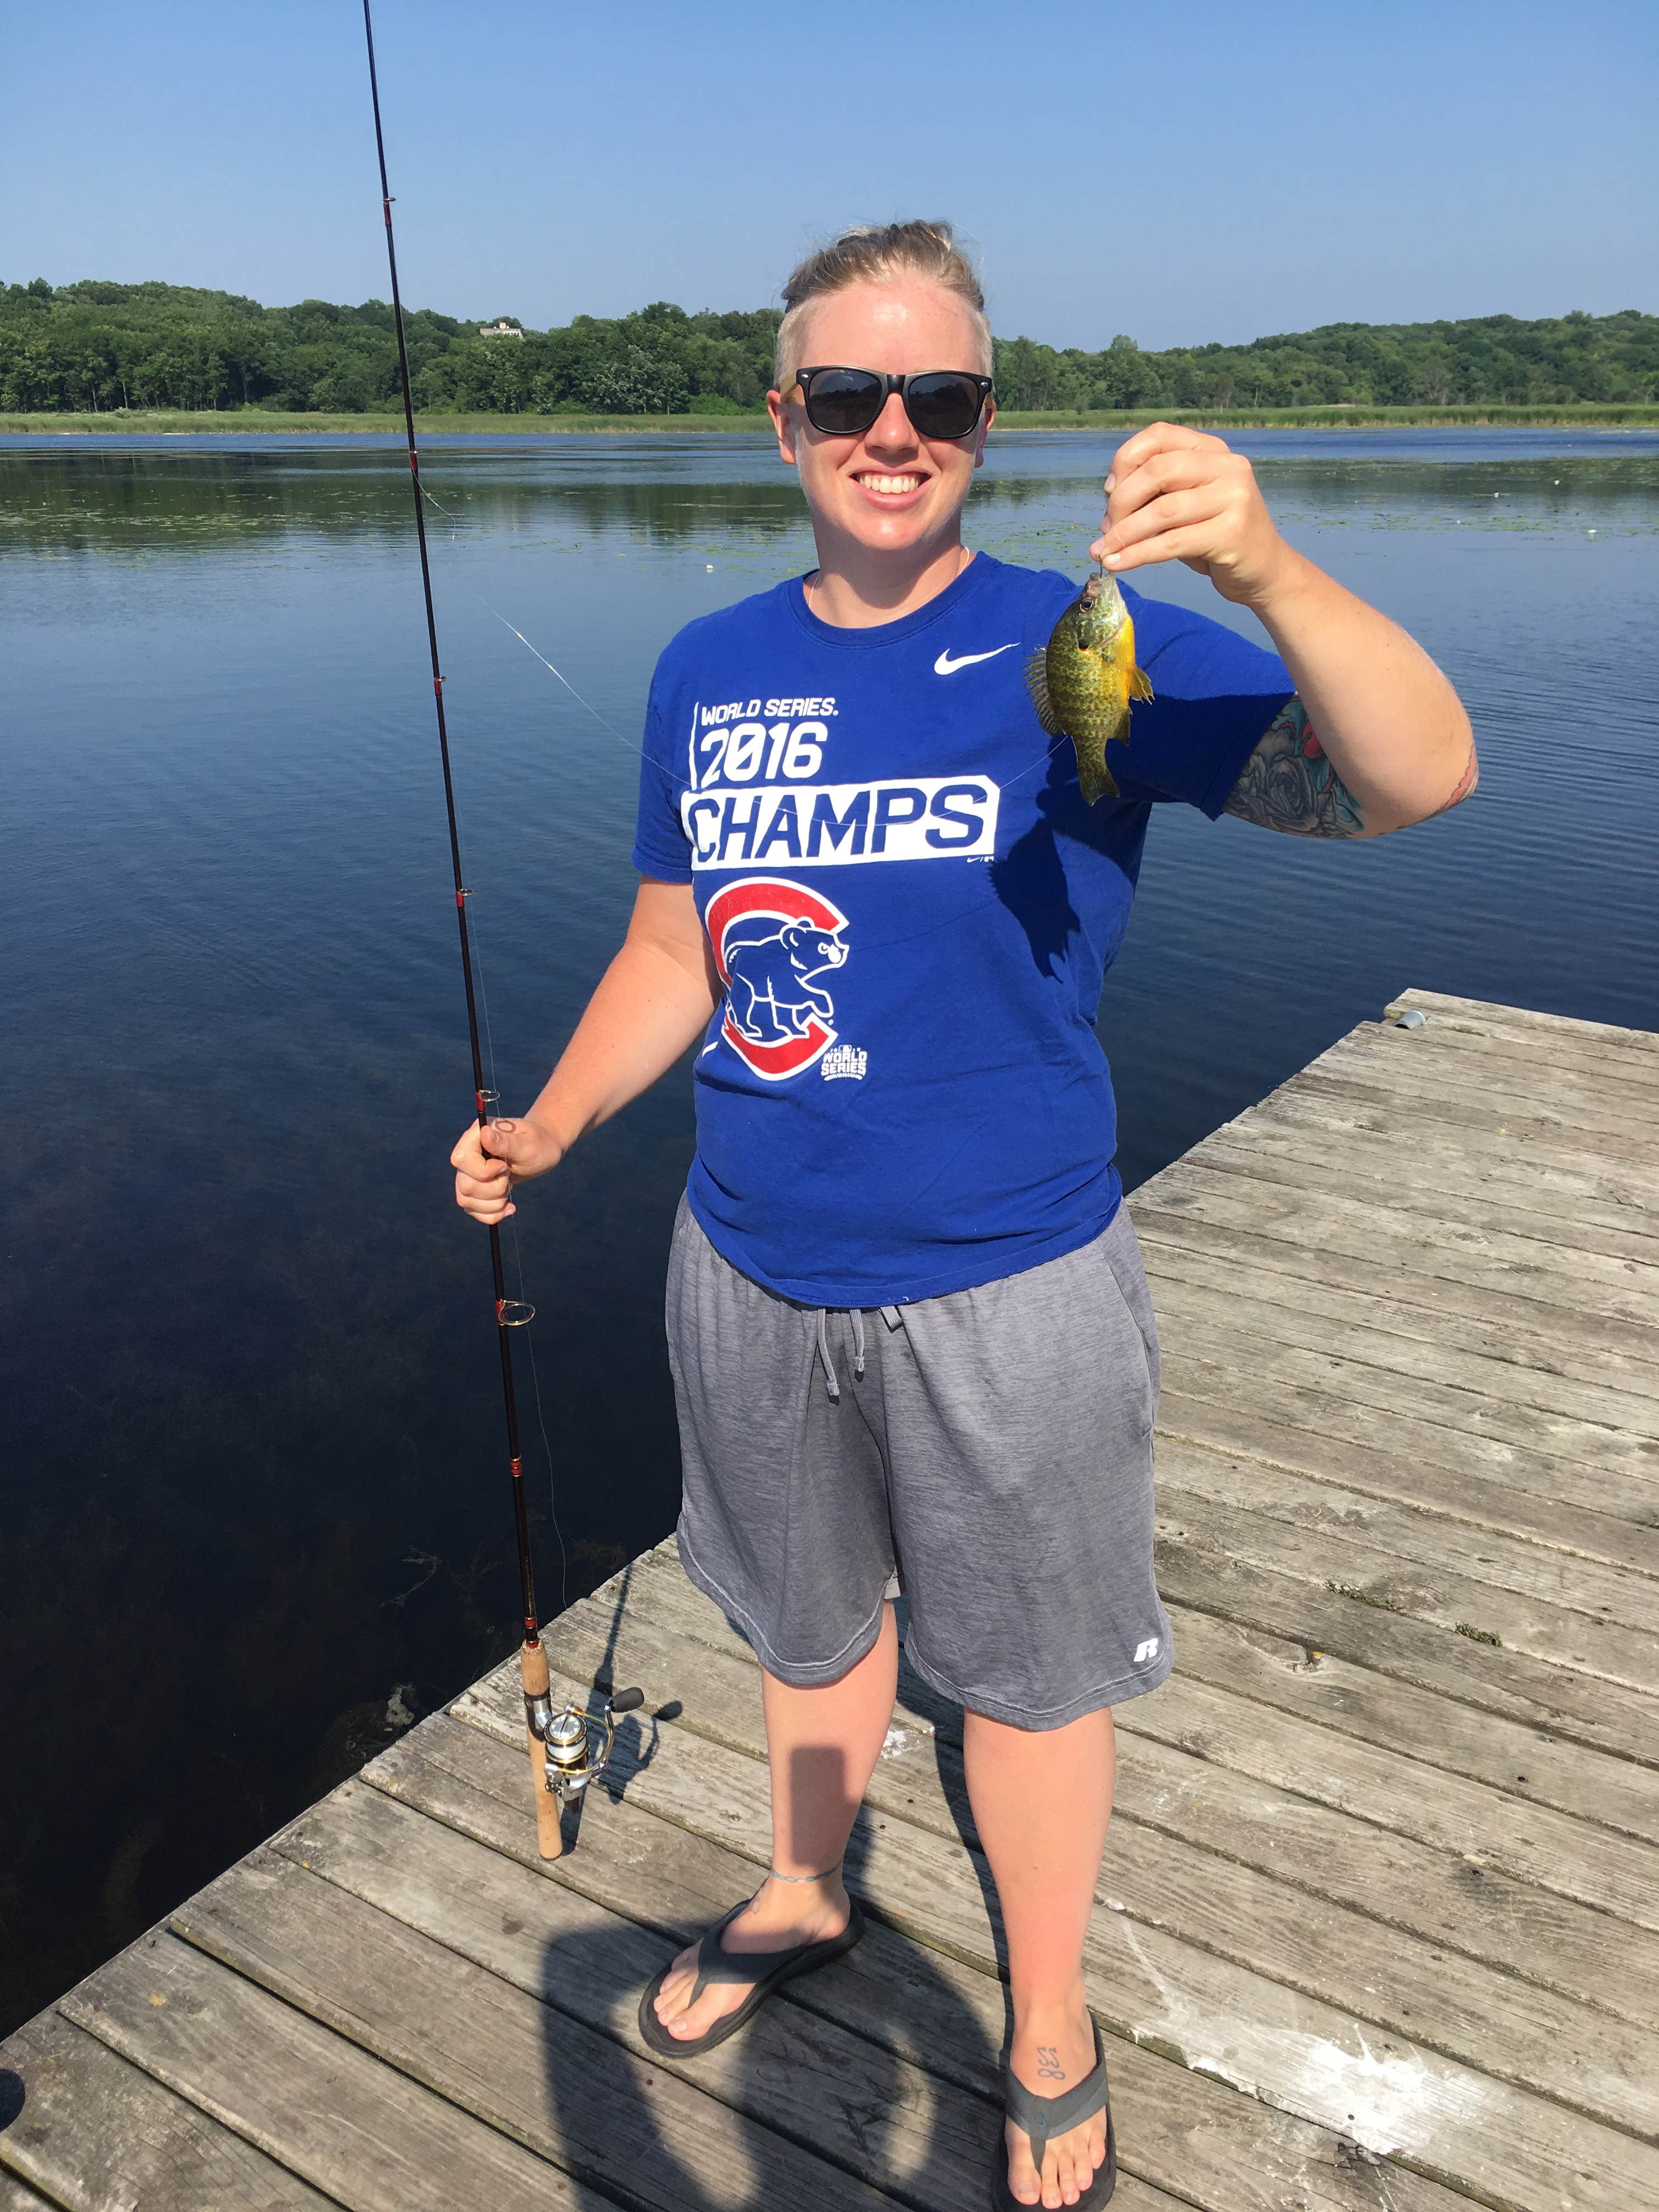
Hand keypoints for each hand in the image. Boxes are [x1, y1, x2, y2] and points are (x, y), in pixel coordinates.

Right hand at [451, 1115, 562, 1225]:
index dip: (483, 1171)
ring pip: (465, 1200)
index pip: (460, 1159)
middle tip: (509, 1176)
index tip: (504, 1167)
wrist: (542, 1151)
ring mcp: (469, 1173)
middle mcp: (468, 1154)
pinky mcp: (474, 1189)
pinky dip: (491, 1214)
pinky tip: (508, 1208)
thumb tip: (484, 1132)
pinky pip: (472, 1210)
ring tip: (508, 1189)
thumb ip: (505, 1142)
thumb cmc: (538, 1144)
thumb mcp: (527, 1145)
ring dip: (493, 1203)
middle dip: (493, 1189)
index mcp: (476, 1136)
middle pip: (464, 1184)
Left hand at [1090, 422, 1293, 606]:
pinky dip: (1137, 555)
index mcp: (1212, 449)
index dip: (1125, 460)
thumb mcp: (1184, 504)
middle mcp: (1227, 466)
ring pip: (1162, 510)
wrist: (1263, 570)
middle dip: (1121, 502)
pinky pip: (1172, 542)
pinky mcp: (1232, 533)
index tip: (1109, 491)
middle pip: (1157, 470)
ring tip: (1103, 552)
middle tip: (1106, 530)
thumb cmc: (1214, 535)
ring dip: (1124, 534)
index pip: (1159, 436)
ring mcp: (1233, 498)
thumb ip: (1155, 494)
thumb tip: (1108, 505)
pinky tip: (1116, 564)